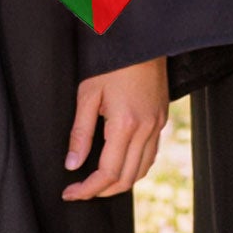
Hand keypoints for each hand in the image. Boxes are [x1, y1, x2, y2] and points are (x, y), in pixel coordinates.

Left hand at [62, 56, 168, 200]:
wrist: (142, 39)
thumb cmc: (113, 62)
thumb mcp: (88, 94)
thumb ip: (80, 133)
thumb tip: (72, 164)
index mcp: (125, 124)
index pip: (107, 173)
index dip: (87, 189)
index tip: (70, 192)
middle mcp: (146, 128)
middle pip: (126, 178)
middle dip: (102, 191)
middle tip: (80, 190)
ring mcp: (157, 124)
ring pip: (142, 169)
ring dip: (120, 182)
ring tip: (98, 182)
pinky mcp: (162, 118)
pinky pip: (151, 154)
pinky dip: (135, 167)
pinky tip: (120, 163)